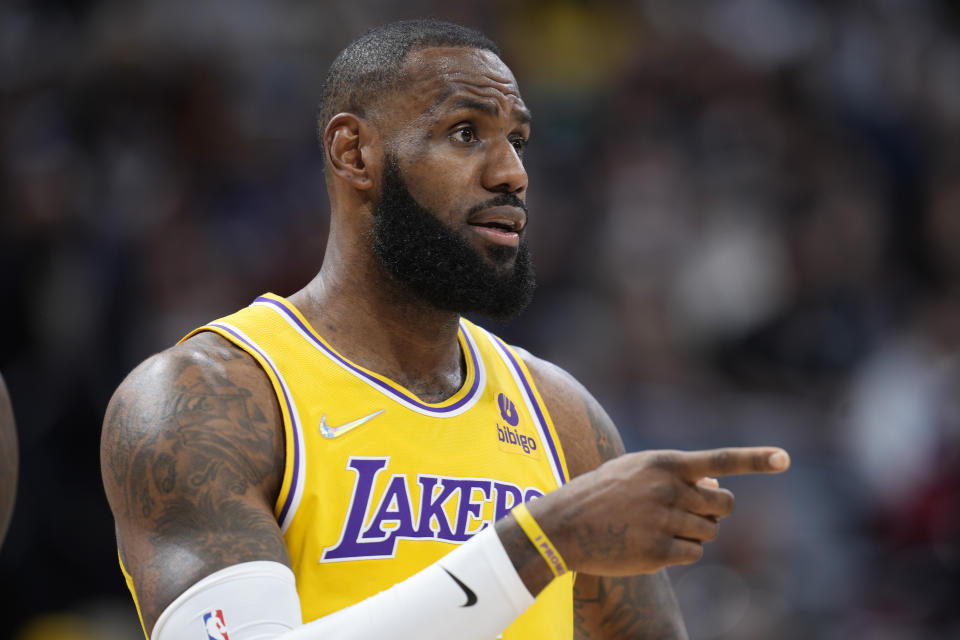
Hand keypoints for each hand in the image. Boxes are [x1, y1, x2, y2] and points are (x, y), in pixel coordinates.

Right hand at [530, 447, 789, 575]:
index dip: (756, 460)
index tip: (785, 458)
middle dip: (714, 512)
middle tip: (689, 514)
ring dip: (694, 534)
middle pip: (724, 505)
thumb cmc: (601, 494)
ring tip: (660, 528)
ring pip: (710, 532)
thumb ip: (675, 473)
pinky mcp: (658, 553)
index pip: (719, 460)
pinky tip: (652, 546)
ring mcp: (663, 522)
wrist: (562, 526)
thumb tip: (715, 485)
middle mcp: (667, 490)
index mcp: (663, 464)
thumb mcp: (635, 470)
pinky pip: (693, 555)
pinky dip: (681, 553)